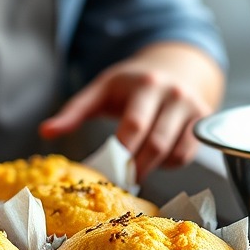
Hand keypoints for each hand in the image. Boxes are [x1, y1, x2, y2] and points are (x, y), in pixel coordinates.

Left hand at [38, 42, 223, 179]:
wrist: (176, 67)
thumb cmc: (132, 83)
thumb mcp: (102, 89)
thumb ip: (74, 111)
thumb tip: (45, 132)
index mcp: (145, 84)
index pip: (135, 125)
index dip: (122, 152)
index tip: (108, 171)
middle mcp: (174, 95)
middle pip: (155, 143)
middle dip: (136, 168)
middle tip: (120, 183)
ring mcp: (193, 108)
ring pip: (174, 152)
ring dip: (153, 168)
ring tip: (134, 173)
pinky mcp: (204, 122)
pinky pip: (186, 154)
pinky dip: (169, 163)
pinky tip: (155, 159)